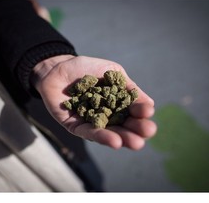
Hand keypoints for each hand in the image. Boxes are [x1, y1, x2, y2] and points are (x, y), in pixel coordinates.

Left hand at [31, 55, 156, 149]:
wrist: (58, 66)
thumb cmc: (86, 68)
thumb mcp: (112, 72)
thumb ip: (128, 88)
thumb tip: (150, 104)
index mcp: (116, 103)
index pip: (132, 111)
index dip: (141, 112)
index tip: (148, 112)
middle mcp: (106, 115)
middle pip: (123, 125)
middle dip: (136, 130)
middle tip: (148, 132)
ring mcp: (91, 122)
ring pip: (109, 133)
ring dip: (123, 138)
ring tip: (136, 143)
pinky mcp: (75, 127)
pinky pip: (89, 133)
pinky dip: (102, 137)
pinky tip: (115, 141)